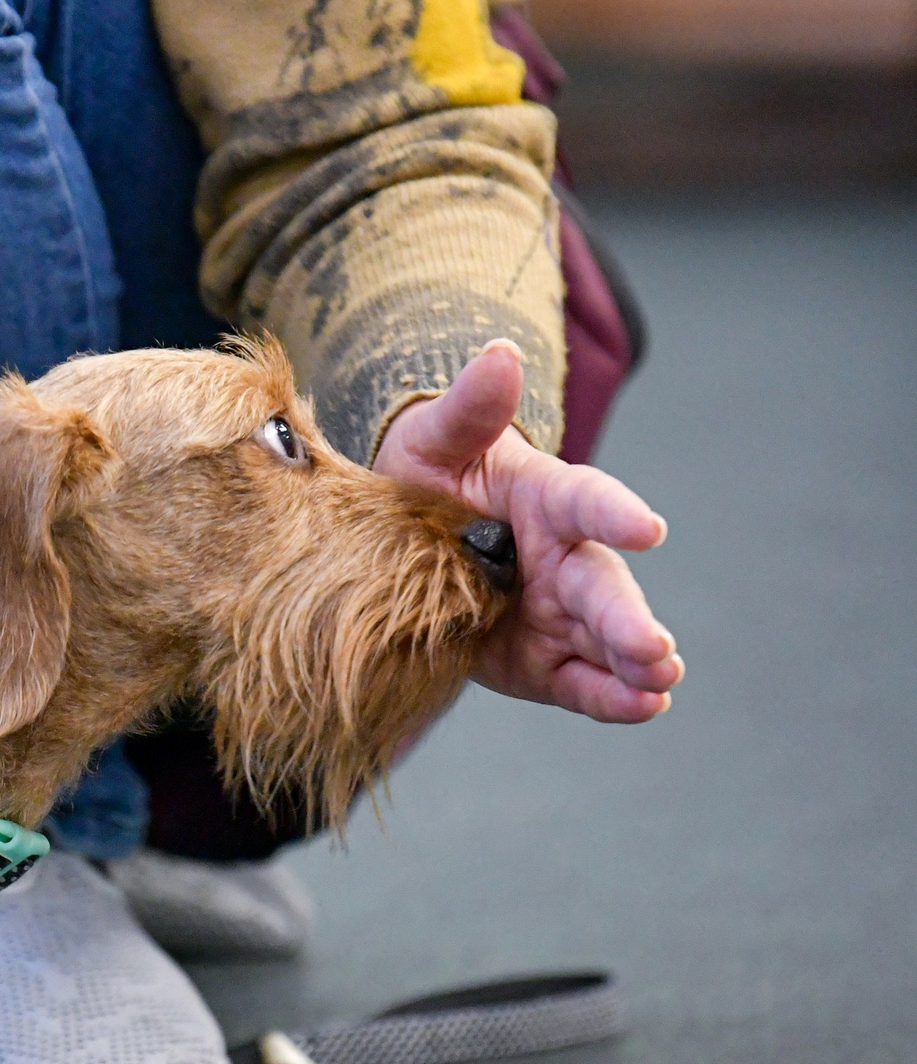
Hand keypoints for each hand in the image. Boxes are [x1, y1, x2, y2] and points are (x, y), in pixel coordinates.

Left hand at [373, 340, 683, 722]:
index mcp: (546, 498)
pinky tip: (641, 708)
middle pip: (602, 588)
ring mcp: (555, 613)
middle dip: (628, 619)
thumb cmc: (429, 471)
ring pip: (602, 640)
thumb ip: (469, 408)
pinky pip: (577, 680)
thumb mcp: (435, 438)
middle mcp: (564, 558)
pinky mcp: (539, 659)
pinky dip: (607, 698)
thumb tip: (499, 354)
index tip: (648, 528)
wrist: (404, 533)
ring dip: (631, 664)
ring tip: (659, 682)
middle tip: (655, 647)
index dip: (616, 514)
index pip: (587, 501)